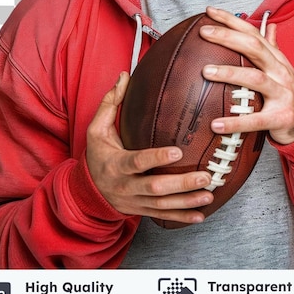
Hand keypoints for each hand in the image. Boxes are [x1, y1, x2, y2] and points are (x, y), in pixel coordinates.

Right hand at [85, 72, 212, 223]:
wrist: (85, 192)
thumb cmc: (96, 155)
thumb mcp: (96, 129)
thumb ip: (110, 103)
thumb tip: (124, 76)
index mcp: (116, 164)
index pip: (137, 162)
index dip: (157, 157)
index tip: (178, 151)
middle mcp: (125, 186)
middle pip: (155, 188)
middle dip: (182, 184)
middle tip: (205, 176)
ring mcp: (134, 201)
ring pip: (162, 206)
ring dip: (187, 201)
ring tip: (209, 194)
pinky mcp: (141, 211)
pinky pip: (163, 217)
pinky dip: (182, 217)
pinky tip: (201, 215)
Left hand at [200, 7, 293, 144]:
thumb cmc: (287, 93)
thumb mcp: (281, 69)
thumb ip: (272, 48)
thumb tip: (270, 25)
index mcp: (276, 59)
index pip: (253, 33)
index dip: (232, 21)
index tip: (210, 12)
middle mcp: (280, 72)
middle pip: (254, 48)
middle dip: (228, 37)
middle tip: (204, 33)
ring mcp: (283, 94)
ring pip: (255, 79)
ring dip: (229, 73)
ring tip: (205, 72)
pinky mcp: (280, 118)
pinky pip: (255, 120)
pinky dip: (235, 122)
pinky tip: (215, 124)